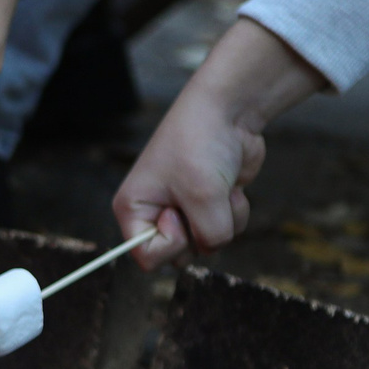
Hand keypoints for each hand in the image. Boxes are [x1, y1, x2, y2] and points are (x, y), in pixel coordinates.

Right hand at [112, 18, 329, 267]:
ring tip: (219, 187)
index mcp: (134, 210)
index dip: (170, 244)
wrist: (228, 112)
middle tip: (201, 199)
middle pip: (179, 255)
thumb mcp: (203, 195)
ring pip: (208, 245)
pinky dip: (234, 212)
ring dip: (224, 220)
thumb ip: (209, 235)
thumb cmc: (200, 144)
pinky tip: (231, 186)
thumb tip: (216, 244)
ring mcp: (184, 211)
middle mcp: (154, 214)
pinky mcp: (210, 206)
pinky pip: (226, 230)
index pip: (147, 257)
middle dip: (201, 232)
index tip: (179, 214)